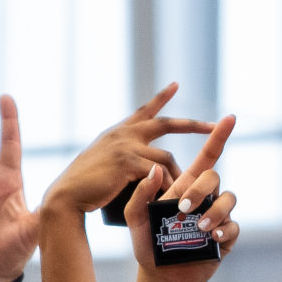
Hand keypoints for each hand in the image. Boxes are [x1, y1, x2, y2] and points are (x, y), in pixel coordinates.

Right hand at [41, 84, 217, 220]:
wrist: (67, 196)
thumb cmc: (85, 188)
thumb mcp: (105, 164)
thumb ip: (123, 159)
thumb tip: (143, 167)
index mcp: (118, 132)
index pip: (144, 110)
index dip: (161, 97)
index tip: (176, 85)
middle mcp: (123, 134)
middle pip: (165, 123)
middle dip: (192, 125)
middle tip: (214, 126)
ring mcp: (125, 146)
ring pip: (165, 157)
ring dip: (178, 175)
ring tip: (187, 191)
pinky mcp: (127, 162)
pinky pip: (158, 172)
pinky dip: (167, 185)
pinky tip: (173, 195)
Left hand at [126, 115, 239, 281]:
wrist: (160, 276)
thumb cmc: (148, 244)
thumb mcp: (135, 218)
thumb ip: (141, 193)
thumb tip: (157, 168)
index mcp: (186, 186)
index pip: (206, 156)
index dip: (218, 136)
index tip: (229, 118)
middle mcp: (206, 197)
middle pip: (214, 176)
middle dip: (201, 188)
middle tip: (182, 208)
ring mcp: (218, 216)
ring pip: (228, 199)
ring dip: (215, 211)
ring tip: (199, 228)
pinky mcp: (226, 237)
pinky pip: (234, 225)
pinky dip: (224, 229)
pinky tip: (211, 238)